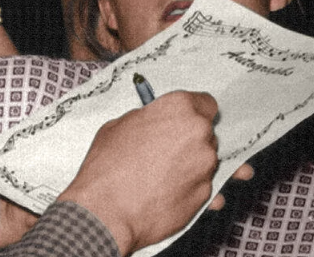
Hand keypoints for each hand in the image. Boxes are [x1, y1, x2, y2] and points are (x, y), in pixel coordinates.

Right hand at [59, 90, 218, 255]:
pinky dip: (191, 188)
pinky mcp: (205, 195)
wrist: (107, 210)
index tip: (183, 119)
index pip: (205, 103)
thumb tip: (153, 124)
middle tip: (166, 148)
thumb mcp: (119, 125)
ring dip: (191, 164)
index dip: (193, 112)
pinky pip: (204, 187)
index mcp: (179, 108)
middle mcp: (199, 134)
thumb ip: (146, 120)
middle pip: (205, 133)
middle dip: (190, 139)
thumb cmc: (108, 165)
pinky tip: (169, 192)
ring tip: (163, 174)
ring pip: (205, 160)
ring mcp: (205, 166)